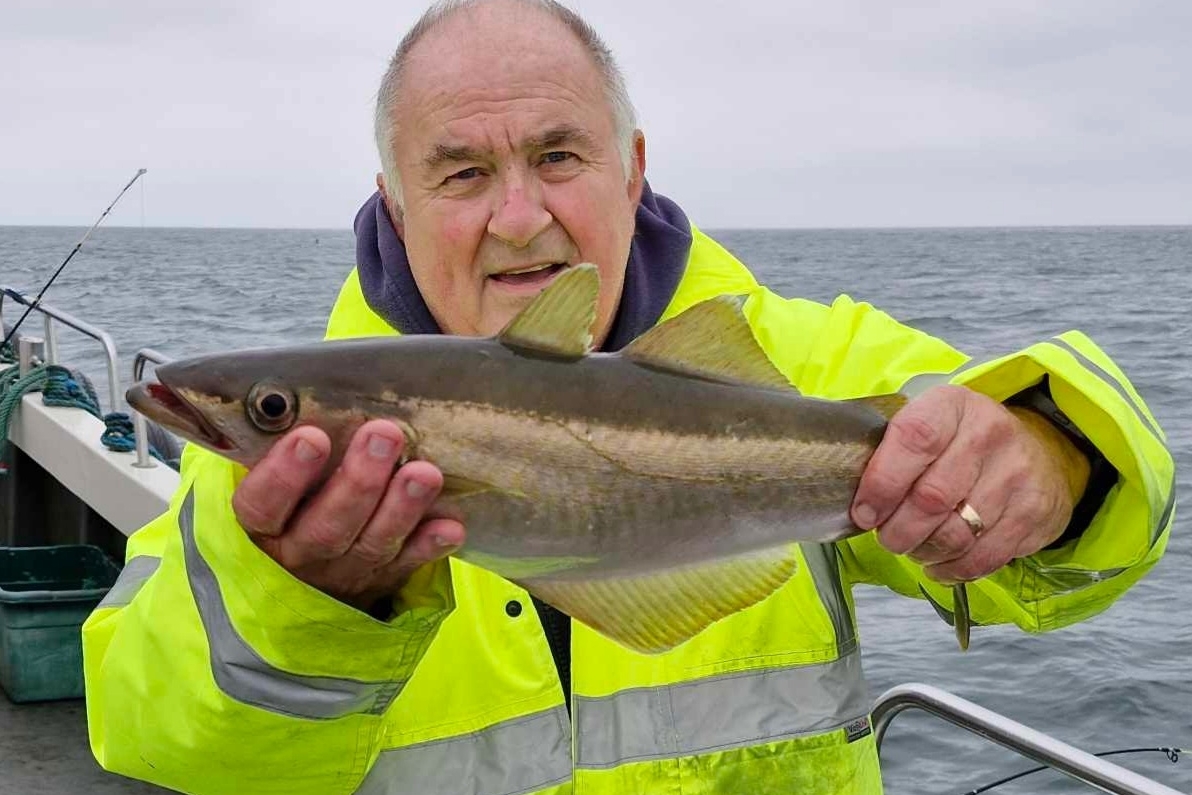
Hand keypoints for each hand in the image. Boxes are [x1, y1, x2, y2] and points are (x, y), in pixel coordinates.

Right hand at [231, 419, 465, 611]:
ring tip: (424, 474)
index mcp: (263, 526)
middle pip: (326, 527)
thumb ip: (288, 446)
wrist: (311, 570)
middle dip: (359, 481)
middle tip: (384, 434)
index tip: (312, 437)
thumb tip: (300, 392)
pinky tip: (451, 528)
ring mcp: (343, 572)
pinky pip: (407, 566)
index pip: (262, 505)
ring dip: (400, 508)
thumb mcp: (278, 479)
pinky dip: (429, 547)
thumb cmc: (296, 498)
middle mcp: (299, 553)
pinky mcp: (382, 579)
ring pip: (371, 544)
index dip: (284, 474)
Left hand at [850, 385, 1089, 583]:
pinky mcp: (1032, 514)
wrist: (1039, 453)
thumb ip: (892, 450)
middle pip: (931, 498)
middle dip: (897, 530)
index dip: (882, 483)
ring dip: (922, 551)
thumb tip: (850, 497)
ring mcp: (1016, 475)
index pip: (914, 440)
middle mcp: (989, 434)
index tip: (863, 512)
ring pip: (955, 534)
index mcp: (952, 406)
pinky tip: (938, 563)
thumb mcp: (930, 424)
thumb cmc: (962, 443)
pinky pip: (981, 558)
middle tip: (886, 537)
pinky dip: (951, 569)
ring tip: (912, 547)